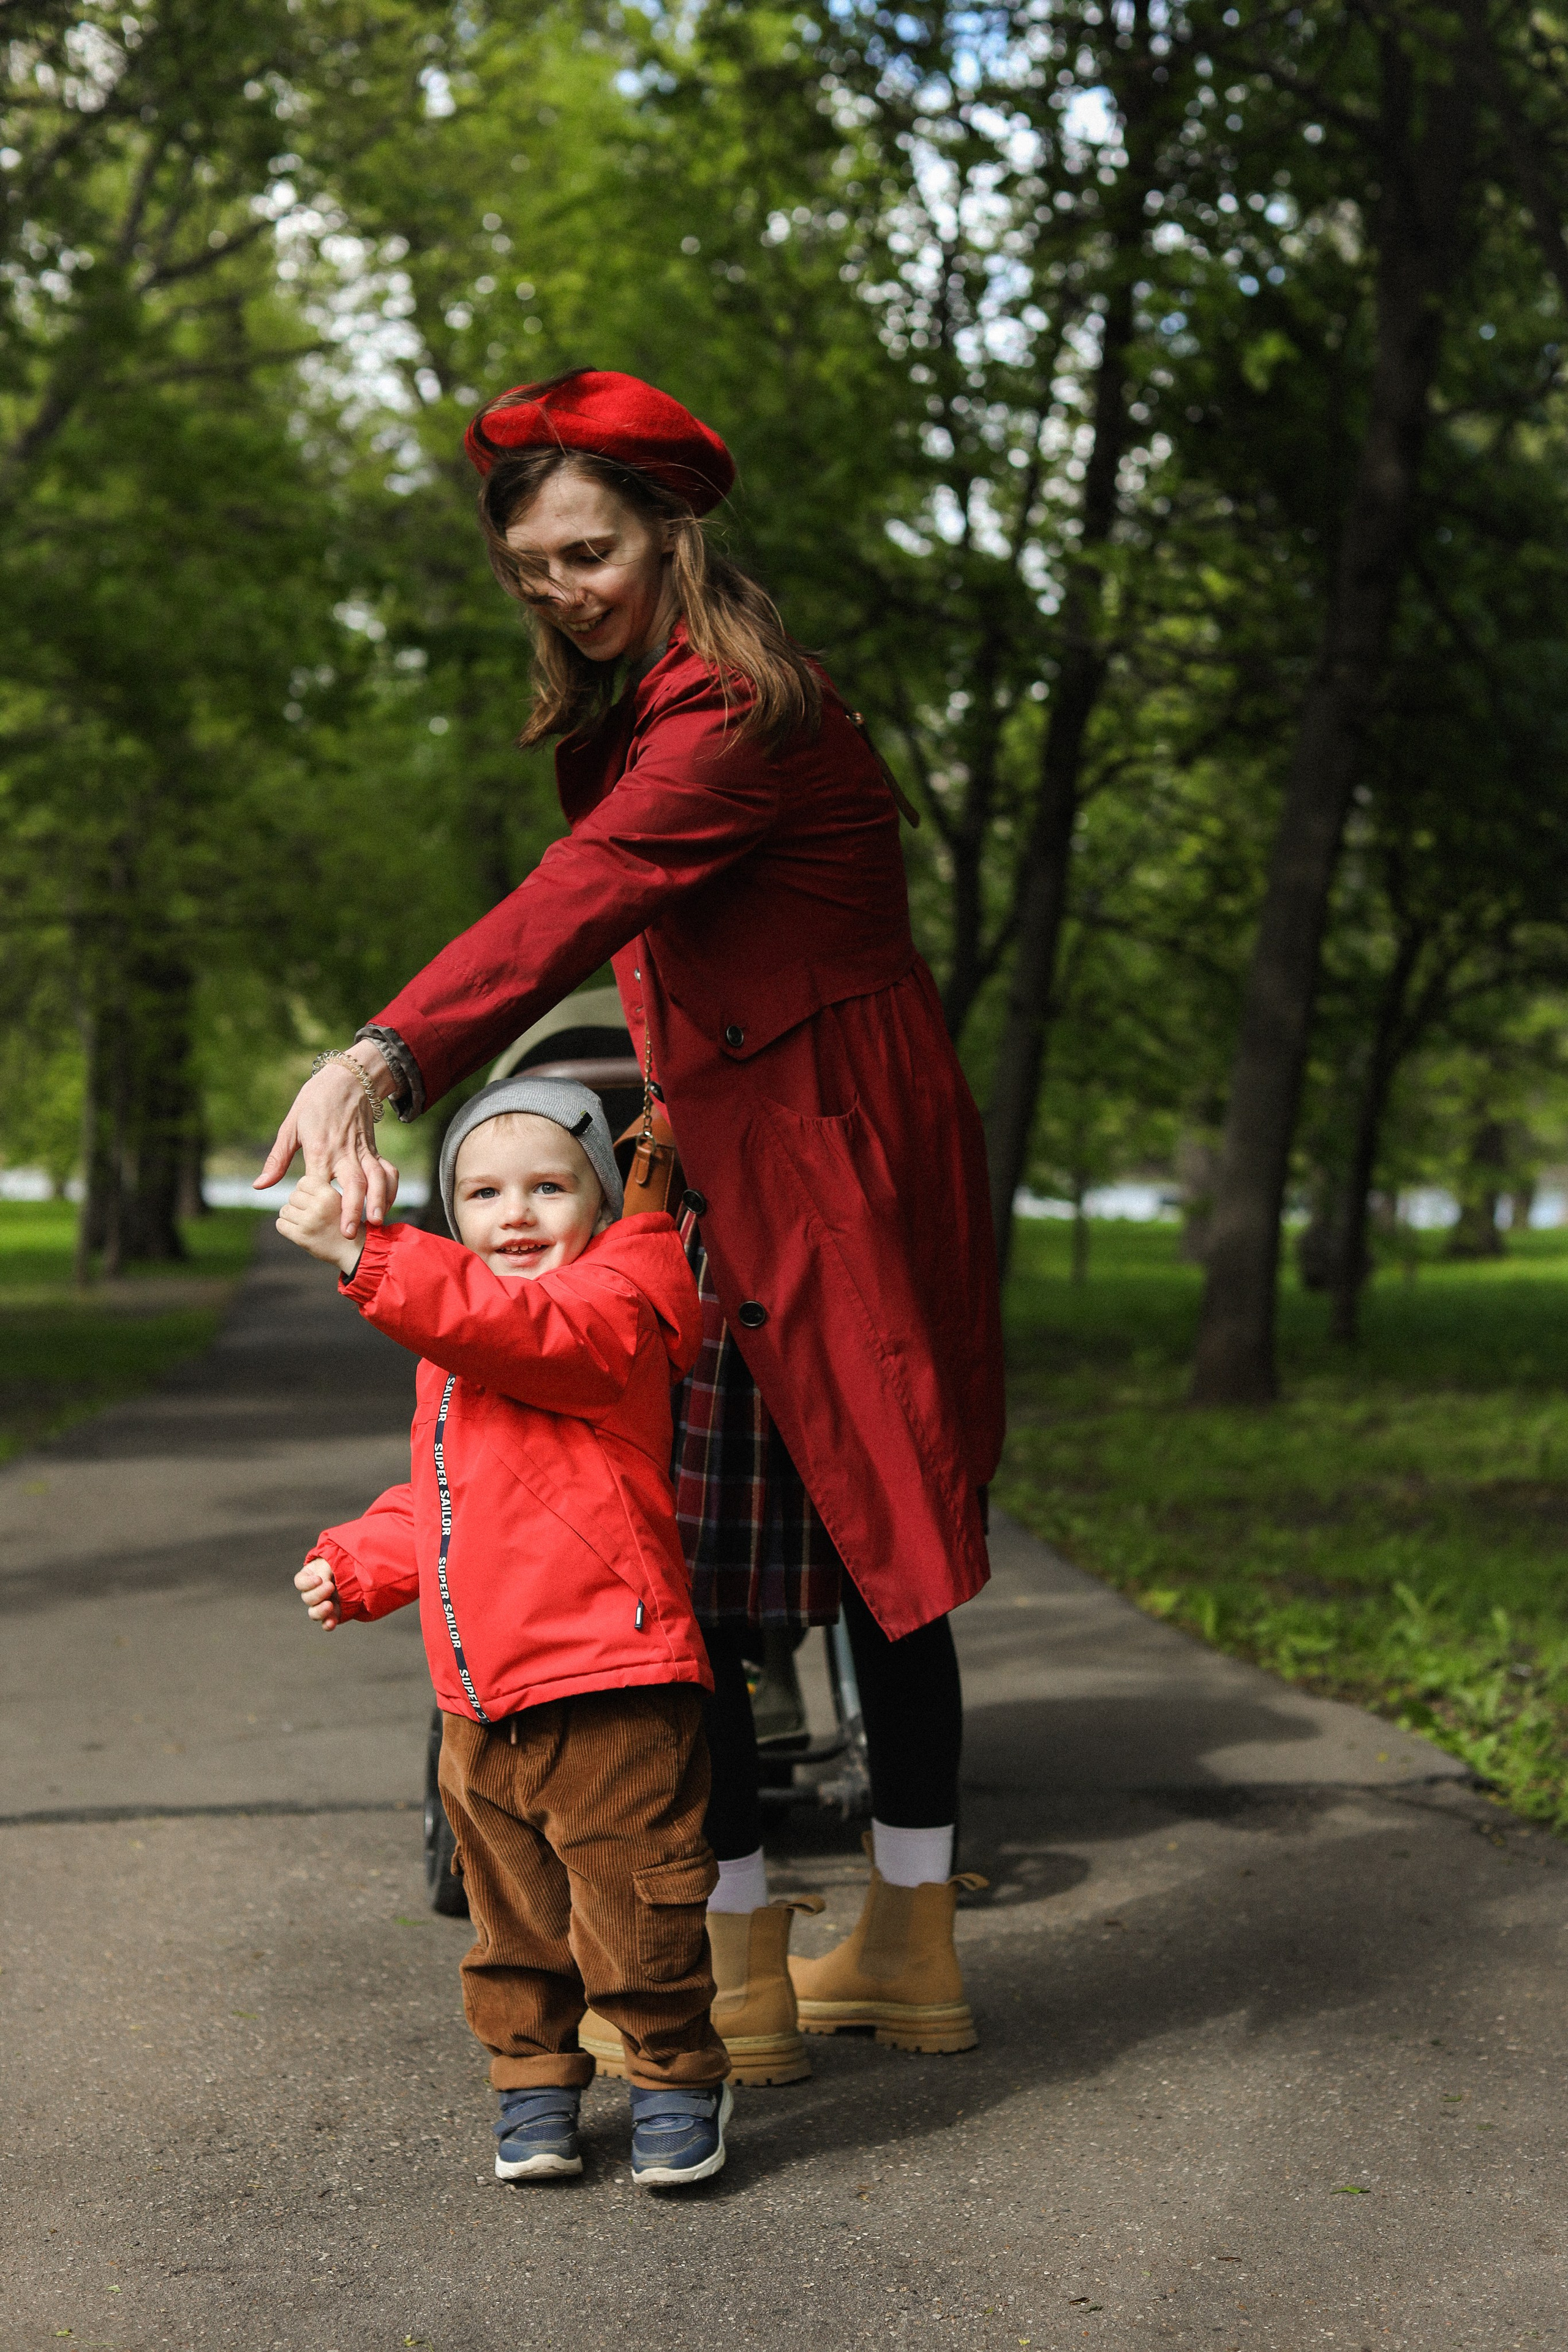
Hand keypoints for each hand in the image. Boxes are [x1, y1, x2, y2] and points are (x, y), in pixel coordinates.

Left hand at [256, 1044, 400, 1238]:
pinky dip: (390, 1188)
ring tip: (376, 1222)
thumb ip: (277, 1159)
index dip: (319, 1203)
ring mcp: (363, 1151)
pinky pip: (387, 1171)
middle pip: (353, 1183)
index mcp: (320, 1148)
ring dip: (377, 1200)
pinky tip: (386, 1206)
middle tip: (348, 1233)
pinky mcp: (374, 1149)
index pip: (320, 1181)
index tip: (316, 1223)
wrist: (347, 1077)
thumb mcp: (290, 1126)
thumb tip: (260, 1186)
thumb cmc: (314, 1101)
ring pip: (376, 1178)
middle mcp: (344, 1152)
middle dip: (352, 1209)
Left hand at [277, 1172, 368, 1276]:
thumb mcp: (339, 1201)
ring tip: (307, 1222)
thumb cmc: (345, 1223)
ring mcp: (309, 1222)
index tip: (314, 1199)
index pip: (303, 1182)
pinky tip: (299, 1230)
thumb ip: (319, 1191)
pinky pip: (280, 1225)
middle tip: (312, 1214)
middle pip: (293, 1196)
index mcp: (329, 1195)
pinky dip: (286, 1227)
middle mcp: (319, 1207)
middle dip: (299, 1204)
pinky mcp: (300, 1237)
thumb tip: (296, 1188)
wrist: (353, 1250)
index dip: (306, 1190)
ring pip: (285, 1210)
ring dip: (292, 1216)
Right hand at [296, 1557, 341, 1629]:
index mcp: (309, 1577)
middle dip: (318, 1594)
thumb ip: (324, 1571)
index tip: (319, 1579)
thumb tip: (323, 1583)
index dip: (307, 1583)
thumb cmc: (340, 1561)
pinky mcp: (333, 1613)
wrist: (357, 1569)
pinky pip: (327, 1622)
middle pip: (307, 1599)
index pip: (300, 1583)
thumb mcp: (330, 1562)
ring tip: (329, 1605)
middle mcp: (313, 1592)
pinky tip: (331, 1623)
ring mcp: (323, 1604)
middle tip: (331, 1587)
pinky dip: (328, 1624)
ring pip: (314, 1613)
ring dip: (320, 1611)